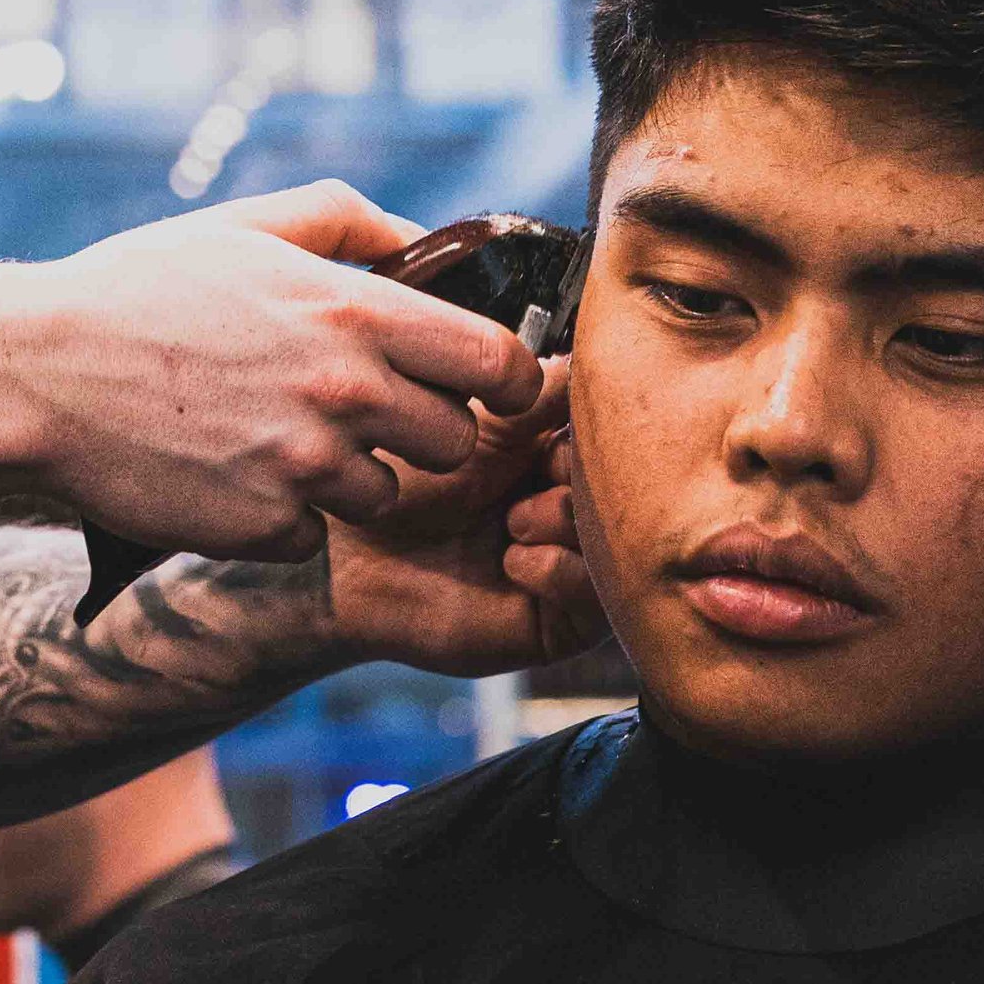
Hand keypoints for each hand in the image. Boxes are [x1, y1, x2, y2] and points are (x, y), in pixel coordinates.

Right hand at [0, 179, 545, 566]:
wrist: (33, 377)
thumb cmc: (135, 292)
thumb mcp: (243, 227)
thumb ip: (347, 221)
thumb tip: (425, 241)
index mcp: (355, 310)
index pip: (498, 363)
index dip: (507, 380)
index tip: (488, 388)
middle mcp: (346, 391)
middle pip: (457, 443)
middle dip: (422, 433)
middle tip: (361, 415)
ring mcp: (306, 466)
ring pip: (388, 496)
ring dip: (349, 478)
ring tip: (277, 440)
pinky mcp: (262, 527)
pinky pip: (311, 537)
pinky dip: (282, 518)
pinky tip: (230, 476)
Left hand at [309, 359, 604, 679]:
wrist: (355, 557)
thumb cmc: (402, 485)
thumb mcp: (479, 420)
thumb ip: (543, 389)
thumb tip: (599, 361)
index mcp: (558, 457)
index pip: (619, 442)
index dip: (602, 431)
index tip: (565, 426)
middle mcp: (571, 511)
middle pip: (629, 490)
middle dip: (589, 475)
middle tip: (544, 469)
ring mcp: (570, 565)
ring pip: (620, 541)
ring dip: (567, 520)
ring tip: (514, 518)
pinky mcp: (559, 621)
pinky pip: (595, 595)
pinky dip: (559, 568)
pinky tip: (512, 559)